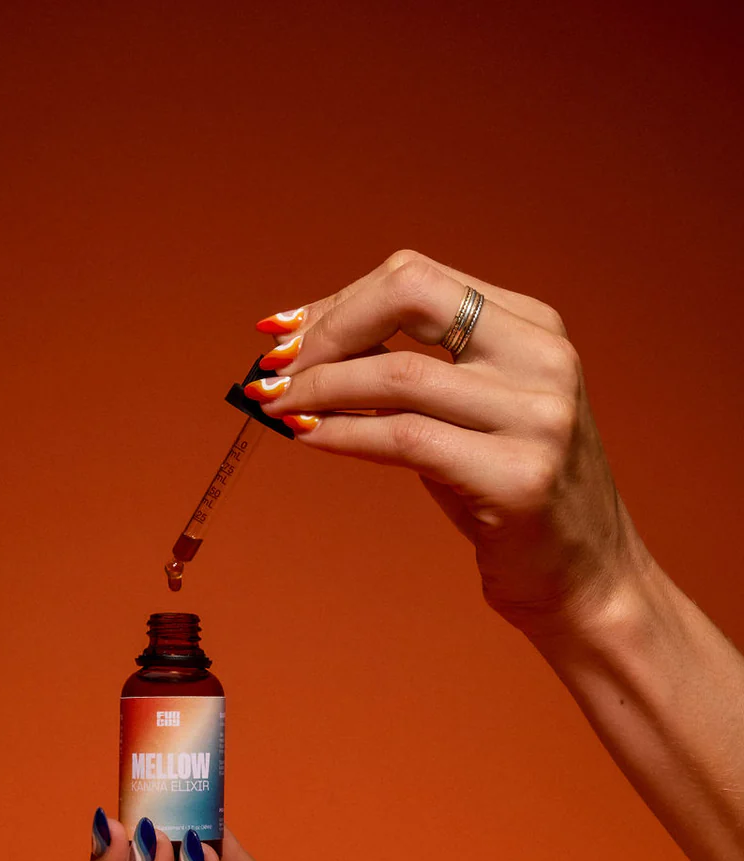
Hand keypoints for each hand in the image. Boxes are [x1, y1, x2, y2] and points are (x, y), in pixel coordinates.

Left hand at [247, 251, 645, 636]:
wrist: (584, 579)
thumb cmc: (509, 498)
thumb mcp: (469, 416)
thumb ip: (411, 374)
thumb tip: (305, 351)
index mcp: (534, 327)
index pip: (416, 281)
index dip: (339, 302)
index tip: (285, 333)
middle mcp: (544, 358)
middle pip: (409, 297)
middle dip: (328, 329)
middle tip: (277, 367)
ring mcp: (538, 416)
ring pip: (396, 375)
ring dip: (319, 387)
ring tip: (277, 405)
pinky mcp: (517, 477)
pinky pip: (402, 438)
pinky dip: (340, 434)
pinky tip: (305, 437)